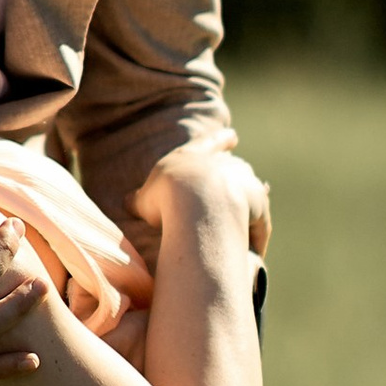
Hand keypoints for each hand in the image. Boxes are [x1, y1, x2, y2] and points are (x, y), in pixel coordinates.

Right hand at [143, 141, 269, 259]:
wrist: (197, 204)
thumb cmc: (166, 196)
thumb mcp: (144, 198)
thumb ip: (140, 200)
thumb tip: (126, 202)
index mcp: (194, 156)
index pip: (209, 143)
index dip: (220, 140)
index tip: (233, 135)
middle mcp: (223, 165)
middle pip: (235, 166)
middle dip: (237, 173)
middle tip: (241, 179)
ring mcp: (245, 183)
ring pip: (252, 190)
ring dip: (252, 201)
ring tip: (248, 216)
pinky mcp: (259, 206)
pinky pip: (259, 223)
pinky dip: (256, 235)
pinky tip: (254, 250)